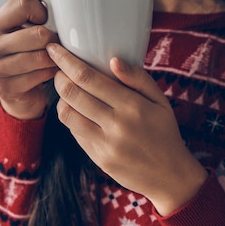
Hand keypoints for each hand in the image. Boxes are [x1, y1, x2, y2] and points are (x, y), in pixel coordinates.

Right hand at [0, 0, 58, 118]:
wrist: (19, 93)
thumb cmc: (24, 53)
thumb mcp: (25, 25)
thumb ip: (30, 0)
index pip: (23, 3)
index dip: (42, 10)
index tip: (46, 20)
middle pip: (36, 33)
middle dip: (53, 38)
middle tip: (58, 43)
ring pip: (39, 57)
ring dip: (55, 58)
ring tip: (59, 57)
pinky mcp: (3, 89)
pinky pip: (39, 76)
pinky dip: (51, 73)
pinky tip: (53, 72)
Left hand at [46, 43, 207, 215]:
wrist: (170, 176)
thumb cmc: (165, 132)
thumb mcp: (160, 101)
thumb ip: (138, 78)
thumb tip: (113, 61)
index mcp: (132, 106)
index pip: (88, 78)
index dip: (66, 61)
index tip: (54, 49)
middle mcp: (116, 125)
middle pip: (72, 94)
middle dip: (59, 77)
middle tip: (58, 70)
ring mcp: (105, 145)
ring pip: (67, 115)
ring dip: (61, 99)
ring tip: (66, 91)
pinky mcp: (98, 159)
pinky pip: (75, 133)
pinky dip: (71, 118)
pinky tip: (77, 111)